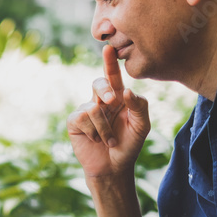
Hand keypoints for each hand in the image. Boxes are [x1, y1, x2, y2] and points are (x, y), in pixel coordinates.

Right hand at [67, 44, 150, 177]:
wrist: (113, 168)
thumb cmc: (129, 145)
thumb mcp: (142, 126)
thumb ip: (139, 106)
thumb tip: (125, 90)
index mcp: (118, 98)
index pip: (113, 76)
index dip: (109, 62)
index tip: (108, 48)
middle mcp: (100, 100)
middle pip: (98, 83)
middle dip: (104, 90)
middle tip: (112, 101)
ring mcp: (86, 110)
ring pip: (93, 106)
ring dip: (104, 128)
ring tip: (110, 140)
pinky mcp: (74, 121)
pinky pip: (82, 117)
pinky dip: (94, 131)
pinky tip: (96, 140)